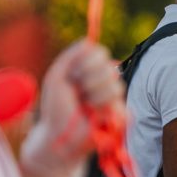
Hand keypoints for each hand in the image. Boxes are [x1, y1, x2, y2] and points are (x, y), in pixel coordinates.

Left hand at [20, 40, 124, 176]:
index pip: (100, 53)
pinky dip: (105, 110)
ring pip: (116, 86)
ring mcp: (111, 97)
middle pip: (109, 67)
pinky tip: (94, 116)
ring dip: (95, 97)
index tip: (72, 76)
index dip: (86, 63)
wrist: (58, 136)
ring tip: (85, 106)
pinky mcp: (118, 115)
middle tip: (78, 93)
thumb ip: (70, 56)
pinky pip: (121, 105)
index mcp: (88, 69)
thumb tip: (87, 41)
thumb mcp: (56, 77)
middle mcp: (102, 80)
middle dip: (89, 81)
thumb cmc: (54, 108)